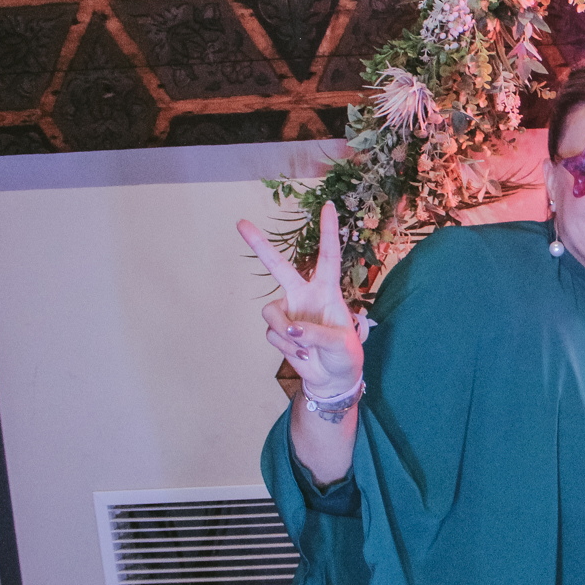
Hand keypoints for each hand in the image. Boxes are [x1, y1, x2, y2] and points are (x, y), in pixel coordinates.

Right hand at [237, 202, 363, 396]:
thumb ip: (318, 334)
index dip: (329, 232)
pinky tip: (301, 353)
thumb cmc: (344, 356)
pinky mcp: (279, 329)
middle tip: (241, 223)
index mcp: (327, 291)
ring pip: (270, 312)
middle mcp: (304, 295)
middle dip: (260, 246)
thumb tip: (294, 328)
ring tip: (305, 345)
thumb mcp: (341, 344)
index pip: (328, 257)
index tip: (329, 206)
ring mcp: (289, 311)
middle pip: (279, 267)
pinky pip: (273, 333)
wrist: (332, 379)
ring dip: (285, 331)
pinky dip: (286, 346)